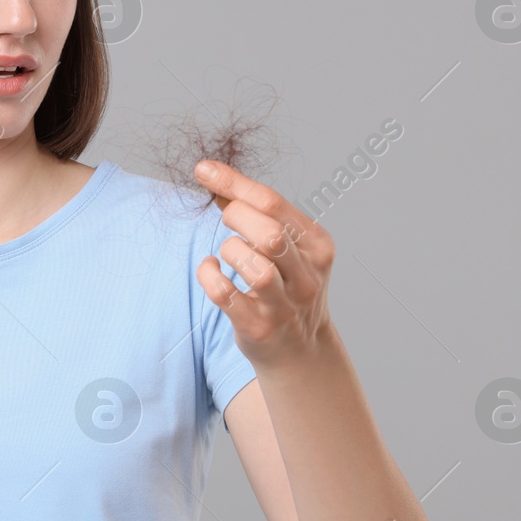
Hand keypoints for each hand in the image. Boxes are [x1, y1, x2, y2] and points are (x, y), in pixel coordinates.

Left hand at [192, 159, 335, 370]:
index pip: (273, 202)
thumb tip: (216, 181)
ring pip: (252, 264)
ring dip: (228, 251)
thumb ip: (259, 216)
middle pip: (268, 232)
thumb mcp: (288, 249)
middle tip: (226, 221)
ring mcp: (284, 305)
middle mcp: (307, 275)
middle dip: (235, 217)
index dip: (233, 182)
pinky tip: (211, 271)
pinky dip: (209, 275)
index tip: (203, 169)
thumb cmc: (286, 288)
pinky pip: (224, 294)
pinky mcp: (258, 327)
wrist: (301, 351)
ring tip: (227, 255)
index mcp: (317, 245)